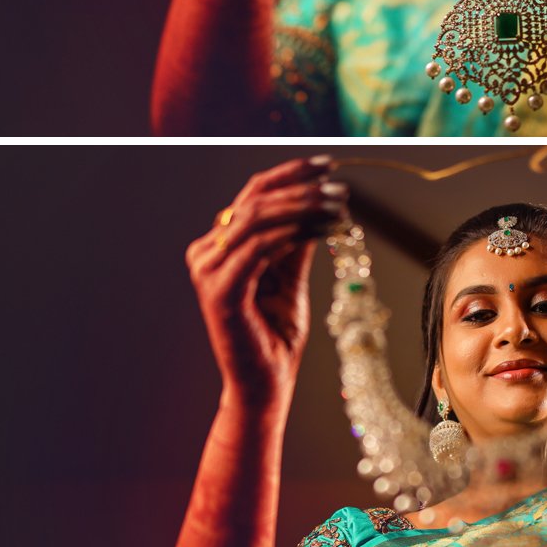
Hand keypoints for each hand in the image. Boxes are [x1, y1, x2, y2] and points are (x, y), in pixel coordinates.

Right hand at [185, 156, 348, 407]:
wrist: (266, 383)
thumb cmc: (276, 333)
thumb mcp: (292, 275)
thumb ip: (298, 239)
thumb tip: (321, 201)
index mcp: (221, 244)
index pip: (254, 193)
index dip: (291, 173)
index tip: (328, 164)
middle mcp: (208, 251)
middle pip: (255, 200)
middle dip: (302, 188)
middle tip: (339, 186)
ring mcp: (208, 270)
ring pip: (256, 219)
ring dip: (301, 206)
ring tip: (336, 204)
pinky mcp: (219, 290)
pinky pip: (258, 248)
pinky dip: (291, 233)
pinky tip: (319, 227)